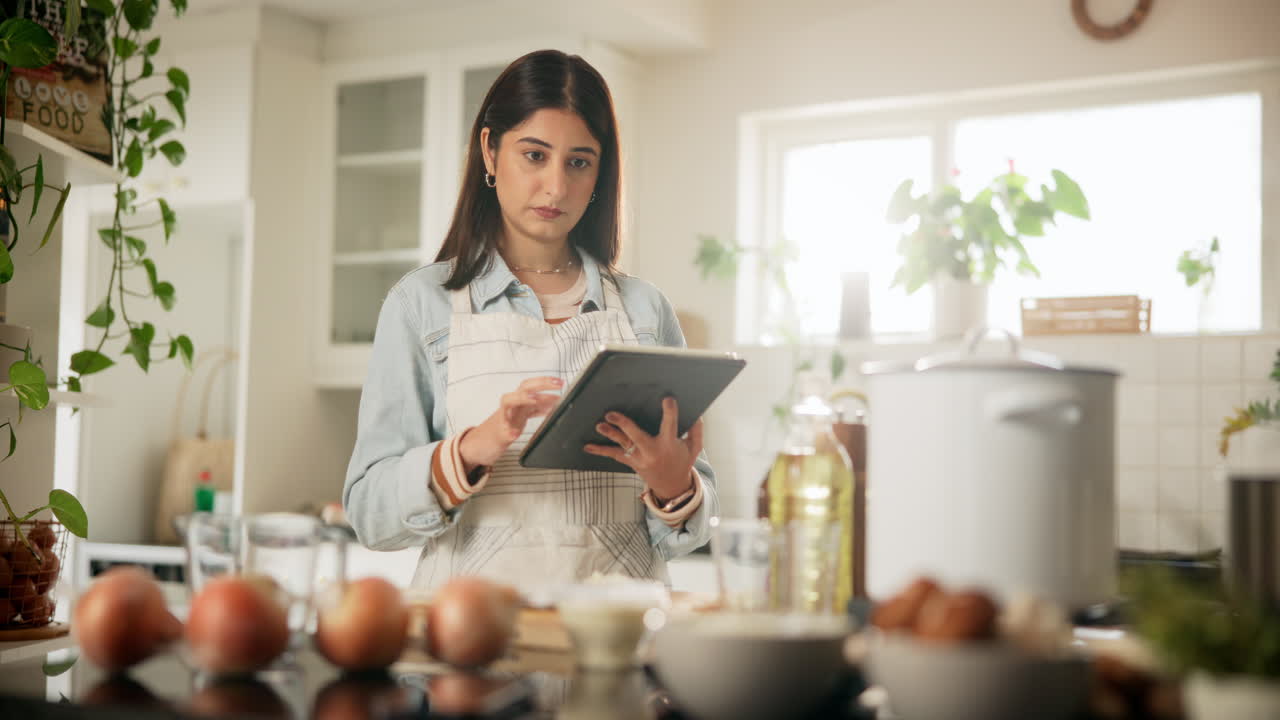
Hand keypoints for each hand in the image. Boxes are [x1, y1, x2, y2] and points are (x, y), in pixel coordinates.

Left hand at [460, 376, 562, 469]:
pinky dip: (545, 406)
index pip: (513, 397)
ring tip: (562, 392)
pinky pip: (535, 407)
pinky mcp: (520, 416)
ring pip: (533, 395)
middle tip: (559, 383)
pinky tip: (554, 408)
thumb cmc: (485, 443)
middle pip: (526, 388)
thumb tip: (513, 433)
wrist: (477, 446)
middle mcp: (511, 406)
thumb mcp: (495, 441)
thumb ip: (504, 435)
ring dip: (546, 392)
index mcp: (503, 410)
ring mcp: (517, 410)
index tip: (536, 399)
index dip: (524, 397)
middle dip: (542, 383)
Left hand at [584, 397, 701, 499]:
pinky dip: (600, 450)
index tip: (668, 400)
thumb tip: (696, 413)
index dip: (670, 412)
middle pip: (636, 436)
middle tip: (612, 414)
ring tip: (599, 425)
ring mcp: (639, 457)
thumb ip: (696, 430)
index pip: (670, 426)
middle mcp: (652, 451)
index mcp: (669, 444)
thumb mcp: (695, 447)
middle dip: (624, 424)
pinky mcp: (631, 461)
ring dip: (610, 435)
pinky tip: (587, 446)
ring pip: (623, 444)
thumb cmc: (682, 461)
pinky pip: (614, 455)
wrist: (671, 487)